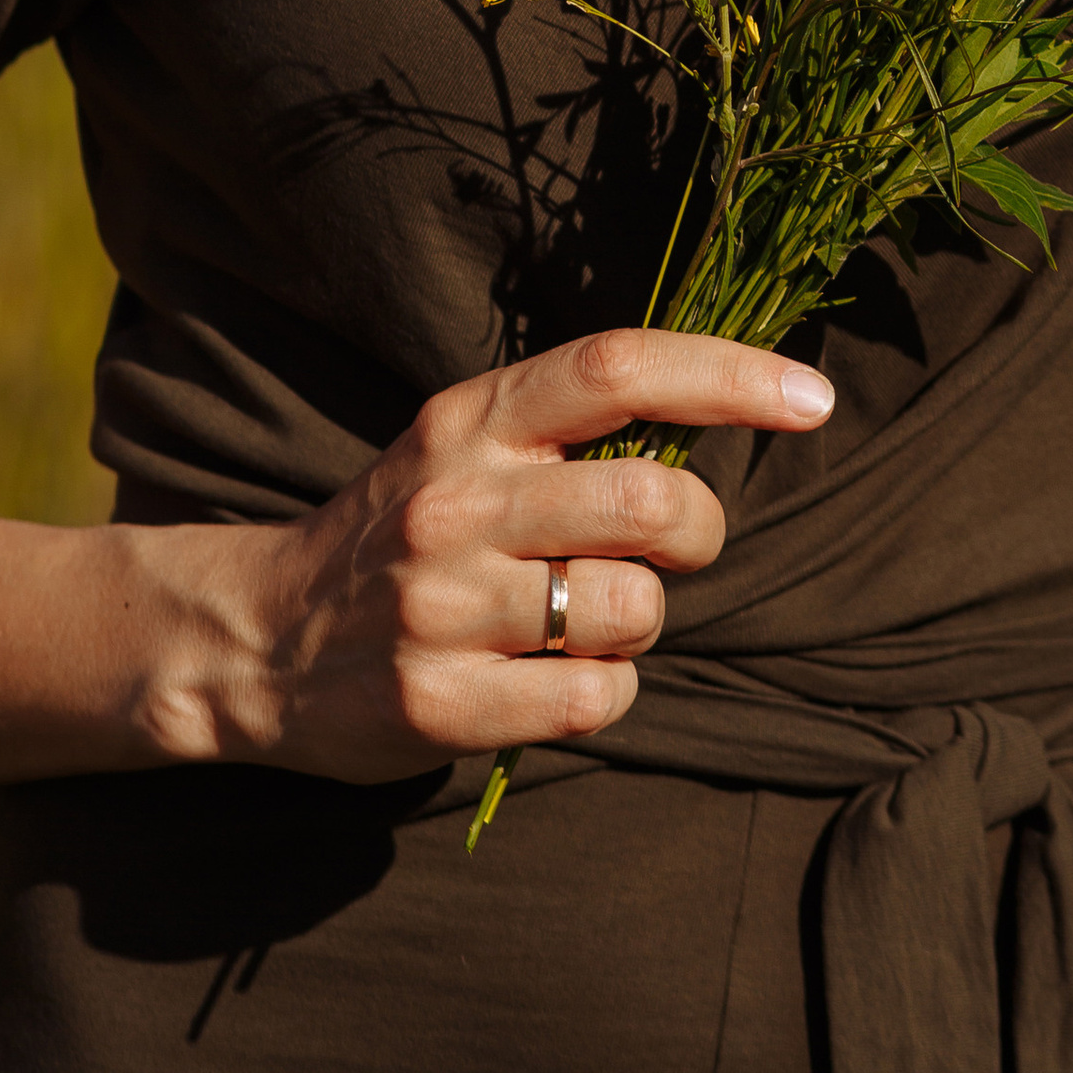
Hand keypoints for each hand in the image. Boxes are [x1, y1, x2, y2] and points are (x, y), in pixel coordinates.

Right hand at [198, 328, 831, 778]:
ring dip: (643, 624)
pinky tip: (557, 680)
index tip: (813, 400)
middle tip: (673, 550)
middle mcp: (457, 502)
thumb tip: (717, 422)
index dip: (730, 374)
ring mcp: (443, 605)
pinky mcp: (438, 704)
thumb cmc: (403, 532)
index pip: (617, 368)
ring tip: (589, 623)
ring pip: (632, 612)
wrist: (259, 638)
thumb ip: (567, 432)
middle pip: (649, 502)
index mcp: (472, 420)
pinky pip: (594, 700)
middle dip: (698, 531)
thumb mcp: (463, 447)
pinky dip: (605, 693)